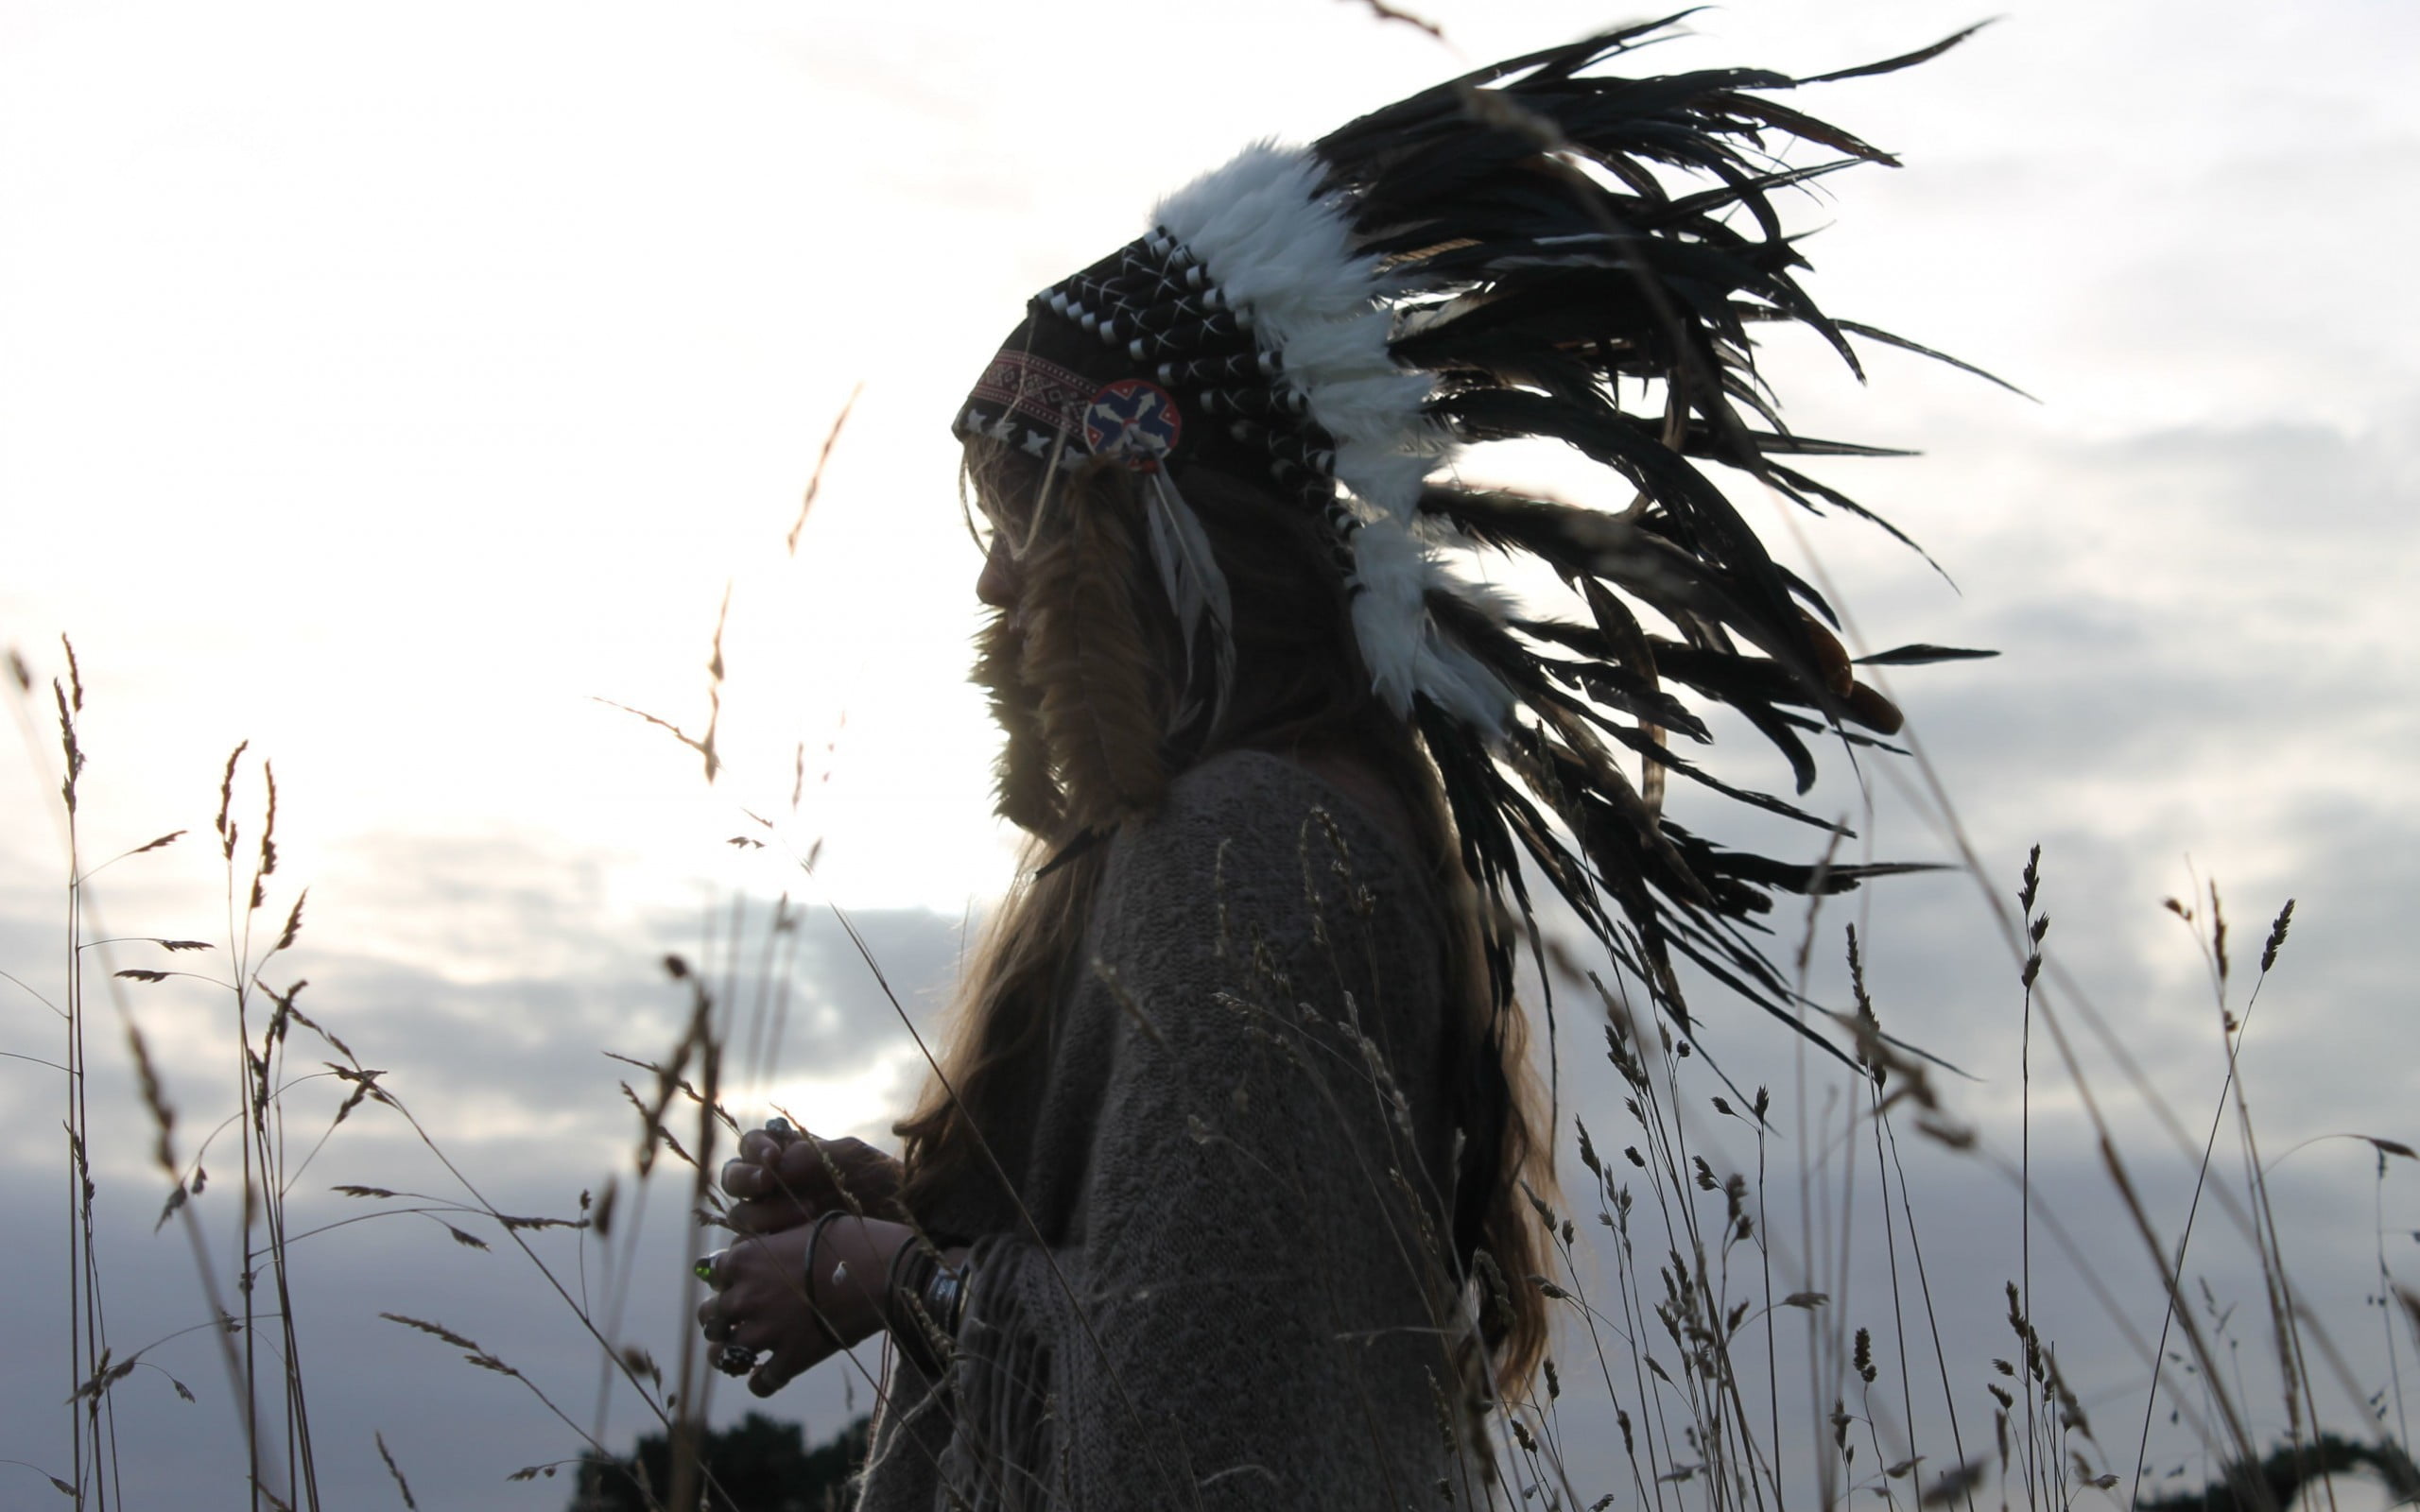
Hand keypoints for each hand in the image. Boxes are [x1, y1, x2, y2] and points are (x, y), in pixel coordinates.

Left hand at [696, 1215, 908, 1397]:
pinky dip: (761, 1382)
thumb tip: (761, 1254)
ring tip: (739, 1354)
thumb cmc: (849, 1240)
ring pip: (723, 1354)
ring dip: (729, 1354)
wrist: (884, 1271)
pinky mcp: (789, 1360)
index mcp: (744, 1260)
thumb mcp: (801, 1228)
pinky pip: (760, 1383)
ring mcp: (765, 1332)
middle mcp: (745, 1297)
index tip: (737, 1281)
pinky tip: (769, 1375)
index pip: (712, 1273)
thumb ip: (771, 1245)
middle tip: (735, 1319)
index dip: (725, 1278)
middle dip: (721, 1317)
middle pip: (710, 1316)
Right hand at [719, 1124, 903, 1236]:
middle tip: (768, 1182)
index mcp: (786, 1156)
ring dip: (765, 1213)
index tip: (772, 1157)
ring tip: (806, 1213)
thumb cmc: (881, 1185)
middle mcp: (773, 1187)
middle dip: (747, 1179)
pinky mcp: (776, 1254)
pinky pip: (752, 1253)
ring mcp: (772, 1222)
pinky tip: (795, 1243)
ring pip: (741, 1216)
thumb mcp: (853, 1160)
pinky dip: (765, 1247)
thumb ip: (813, 1154)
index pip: (751, 1146)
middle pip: (734, 1179)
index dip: (755, 1149)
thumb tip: (776, 1161)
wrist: (905, 1227)